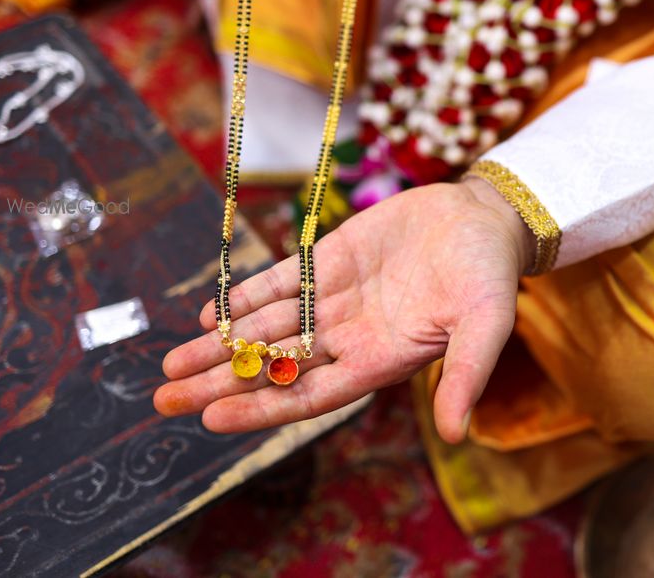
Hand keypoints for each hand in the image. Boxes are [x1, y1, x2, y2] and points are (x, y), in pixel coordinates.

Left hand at [153, 178, 532, 442]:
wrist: (484, 218)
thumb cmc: (489, 276)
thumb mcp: (487, 325)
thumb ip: (468, 375)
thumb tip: (456, 435)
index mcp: (379, 360)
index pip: (310, 395)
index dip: (262, 408)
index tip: (213, 419)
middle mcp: (349, 336)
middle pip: (274, 365)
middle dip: (219, 383)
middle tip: (164, 401)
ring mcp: (335, 298)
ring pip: (266, 327)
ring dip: (219, 344)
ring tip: (170, 365)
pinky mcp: (330, 260)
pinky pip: (280, 282)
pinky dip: (244, 297)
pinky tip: (208, 314)